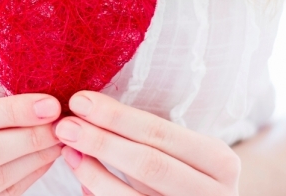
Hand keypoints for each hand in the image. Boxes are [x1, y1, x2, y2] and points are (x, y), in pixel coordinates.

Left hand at [54, 91, 240, 195]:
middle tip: (66, 125)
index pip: (161, 133)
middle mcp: (214, 194)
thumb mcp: (181, 153)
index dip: (117, 117)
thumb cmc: (186, 174)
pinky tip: (82, 177)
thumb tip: (89, 110)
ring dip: (93, 172)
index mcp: (220, 162)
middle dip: (101, 141)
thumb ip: (145, 137)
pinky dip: (99, 194)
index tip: (81, 101)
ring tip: (68, 150)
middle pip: (149, 164)